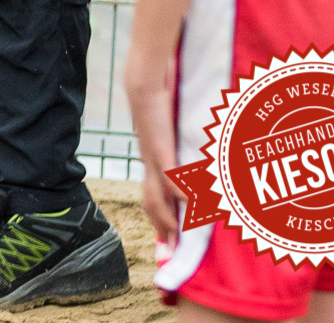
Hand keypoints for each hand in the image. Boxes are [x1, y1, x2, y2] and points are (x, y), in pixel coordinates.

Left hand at [125, 50, 184, 245]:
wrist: (143, 83)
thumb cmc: (159, 105)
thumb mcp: (168, 131)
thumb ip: (177, 147)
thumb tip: (190, 162)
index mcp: (151, 161)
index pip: (151, 196)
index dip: (158, 219)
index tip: (167, 241)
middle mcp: (148, 162)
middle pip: (150, 201)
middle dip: (161, 227)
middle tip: (172, 249)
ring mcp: (152, 155)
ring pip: (155, 193)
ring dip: (166, 216)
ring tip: (177, 234)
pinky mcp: (159, 144)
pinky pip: (167, 172)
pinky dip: (177, 189)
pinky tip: (187, 201)